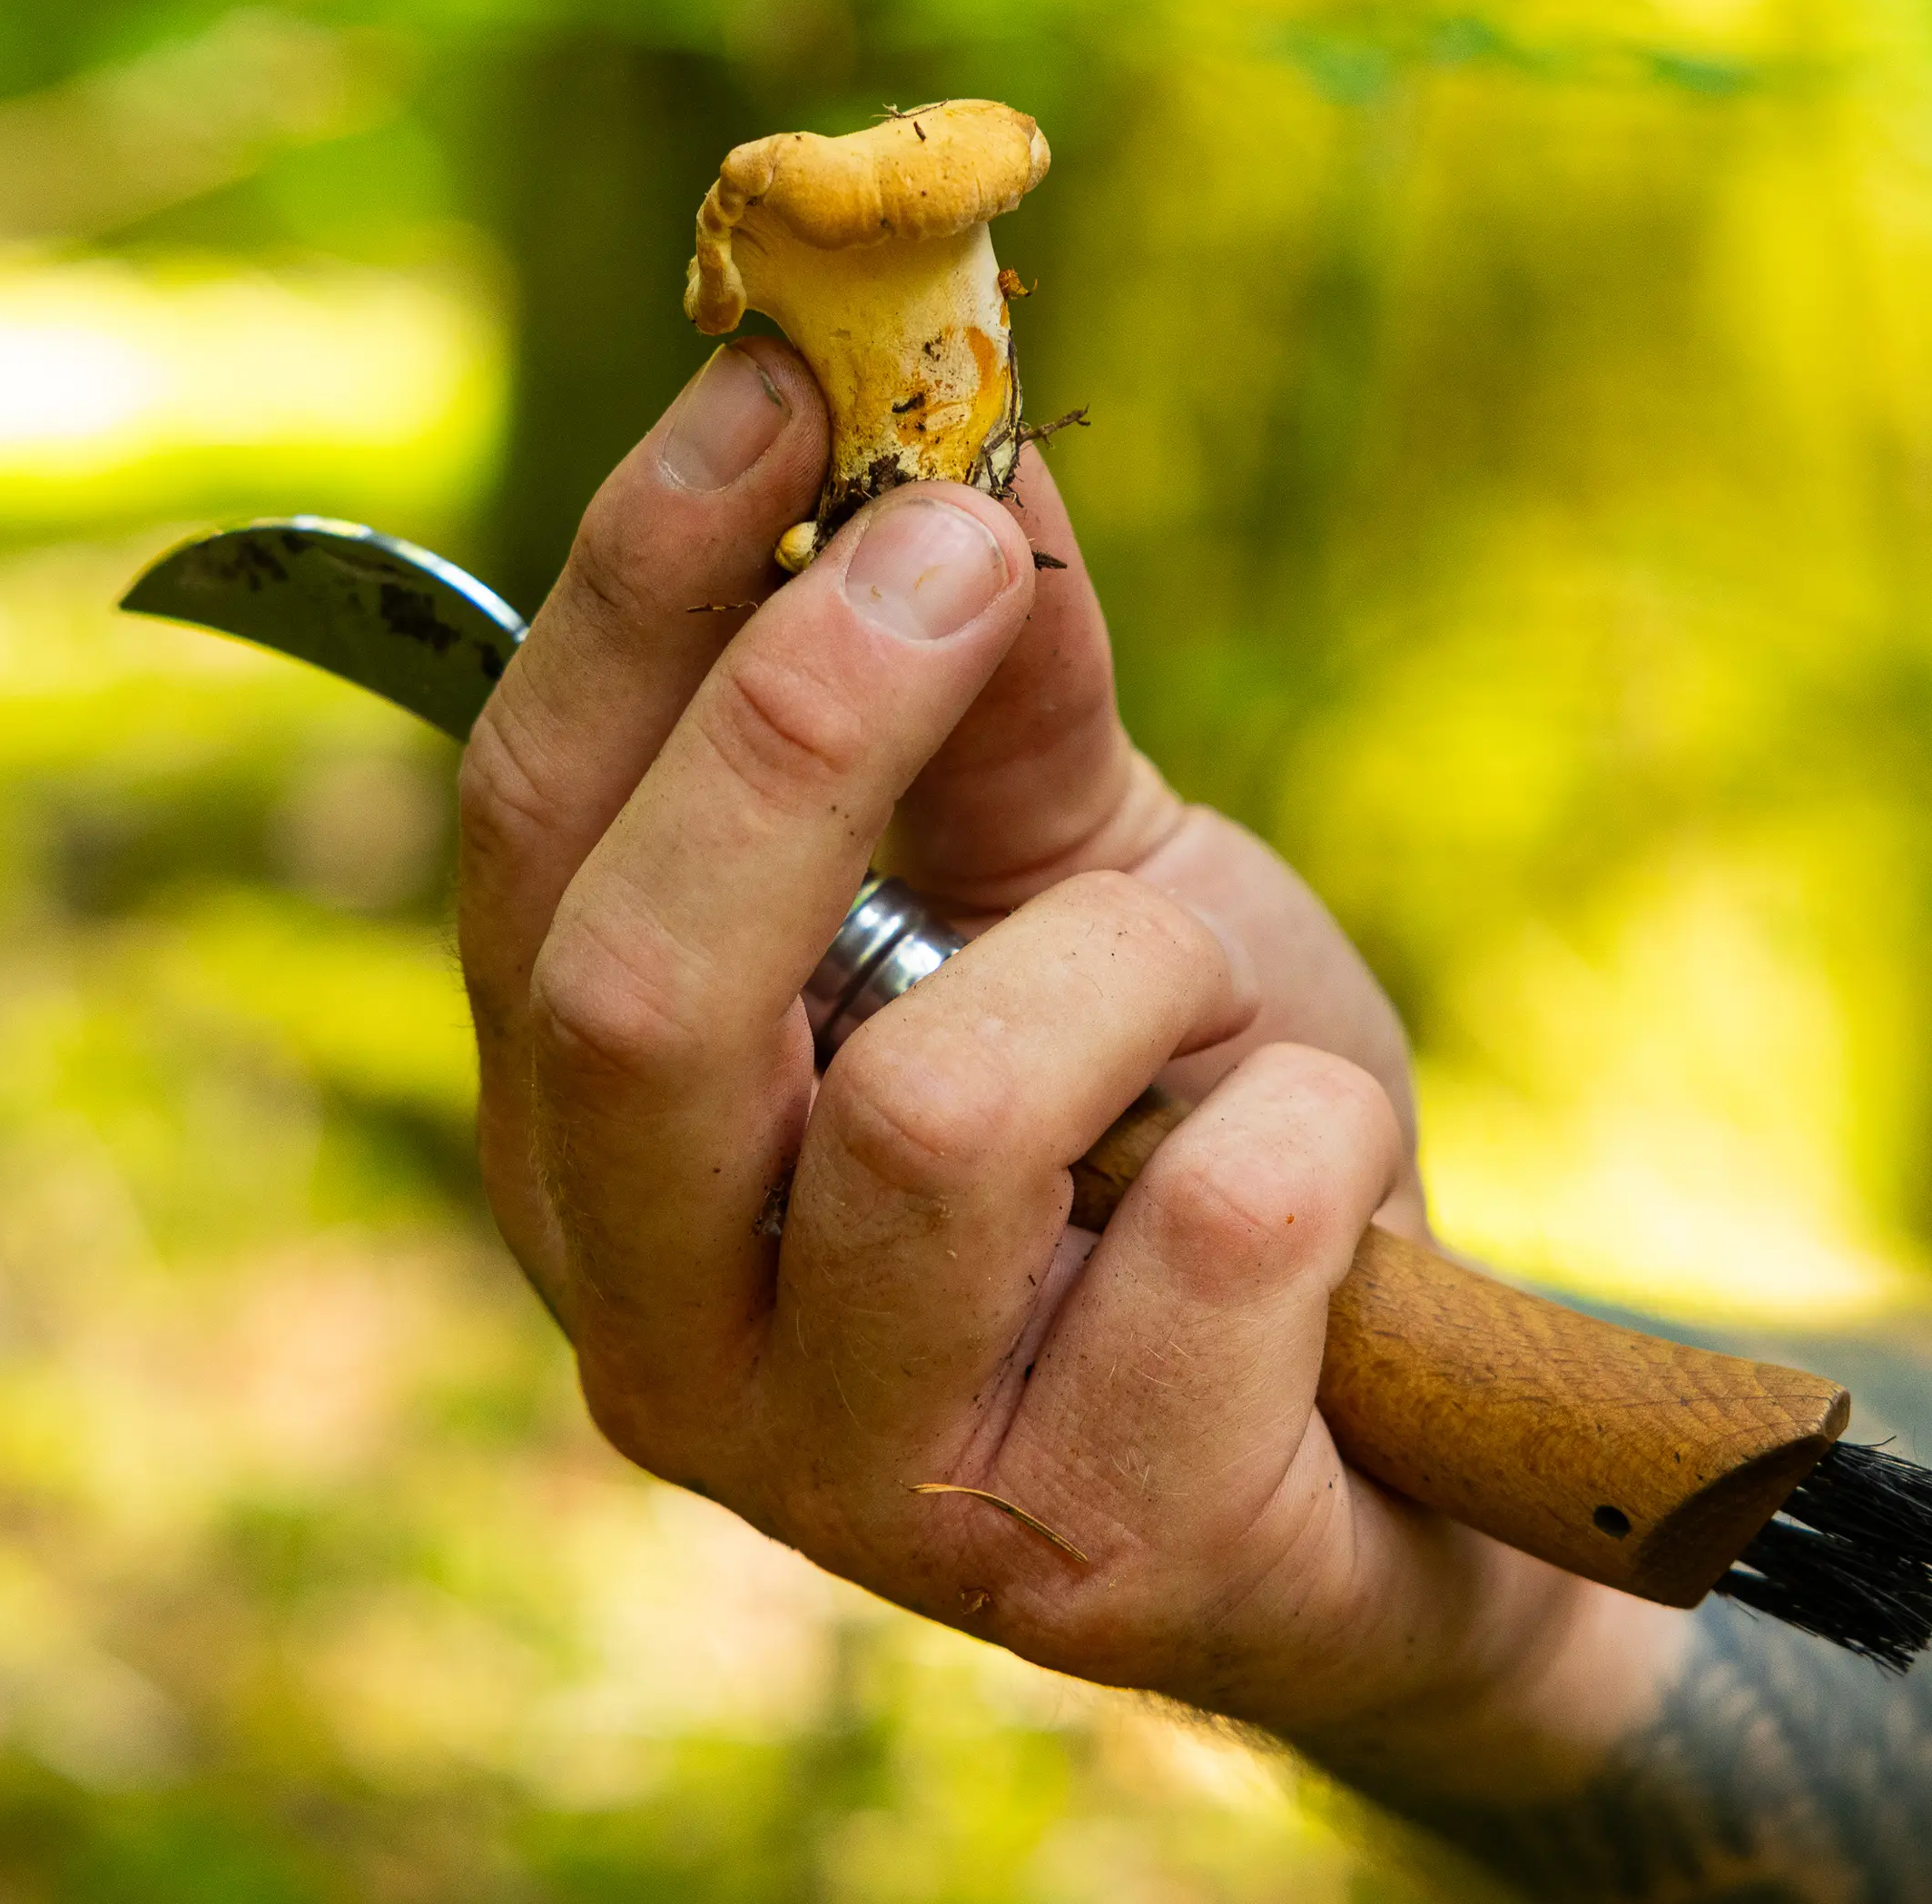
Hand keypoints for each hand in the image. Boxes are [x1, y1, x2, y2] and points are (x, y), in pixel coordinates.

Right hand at [452, 341, 1676, 1776]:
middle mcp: (661, 1326)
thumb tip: (955, 446)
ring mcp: (855, 1483)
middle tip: (960, 545)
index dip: (641, 589)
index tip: (780, 372)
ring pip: (936, 1112)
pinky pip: (1210, 1235)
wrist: (1400, 1448)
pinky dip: (1308, 1137)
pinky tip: (1322, 1198)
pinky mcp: (1083, 1560)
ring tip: (1215, 1030)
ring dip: (1138, 982)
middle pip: (632, 992)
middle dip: (800, 723)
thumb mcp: (1097, 892)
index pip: (531, 838)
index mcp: (611, 1139)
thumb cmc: (1193, 1148)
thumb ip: (1002, 710)